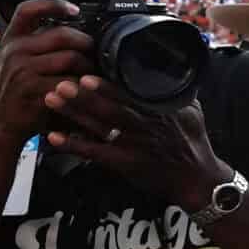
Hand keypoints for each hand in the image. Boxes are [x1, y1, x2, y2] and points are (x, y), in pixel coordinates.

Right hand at [0, 0, 98, 142]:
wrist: (1, 124)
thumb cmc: (18, 91)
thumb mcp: (18, 62)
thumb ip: (39, 45)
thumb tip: (74, 26)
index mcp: (12, 39)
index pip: (29, 10)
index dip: (54, 4)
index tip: (74, 10)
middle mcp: (14, 50)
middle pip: (63, 34)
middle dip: (86, 43)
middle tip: (95, 54)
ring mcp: (21, 69)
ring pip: (70, 57)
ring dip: (88, 67)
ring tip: (91, 75)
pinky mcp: (32, 89)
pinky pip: (70, 81)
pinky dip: (83, 86)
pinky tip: (85, 91)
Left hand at [43, 77, 229, 212]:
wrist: (197, 179)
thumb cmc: (194, 143)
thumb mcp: (193, 111)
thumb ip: (177, 91)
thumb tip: (169, 68)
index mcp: (158, 110)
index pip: (129, 95)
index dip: (107, 86)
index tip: (88, 73)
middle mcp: (143, 126)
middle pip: (108, 108)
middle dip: (83, 95)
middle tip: (61, 82)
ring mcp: (132, 145)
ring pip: (98, 126)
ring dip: (73, 113)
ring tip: (51, 99)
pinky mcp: (123, 163)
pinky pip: (94, 152)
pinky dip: (73, 145)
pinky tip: (54, 137)